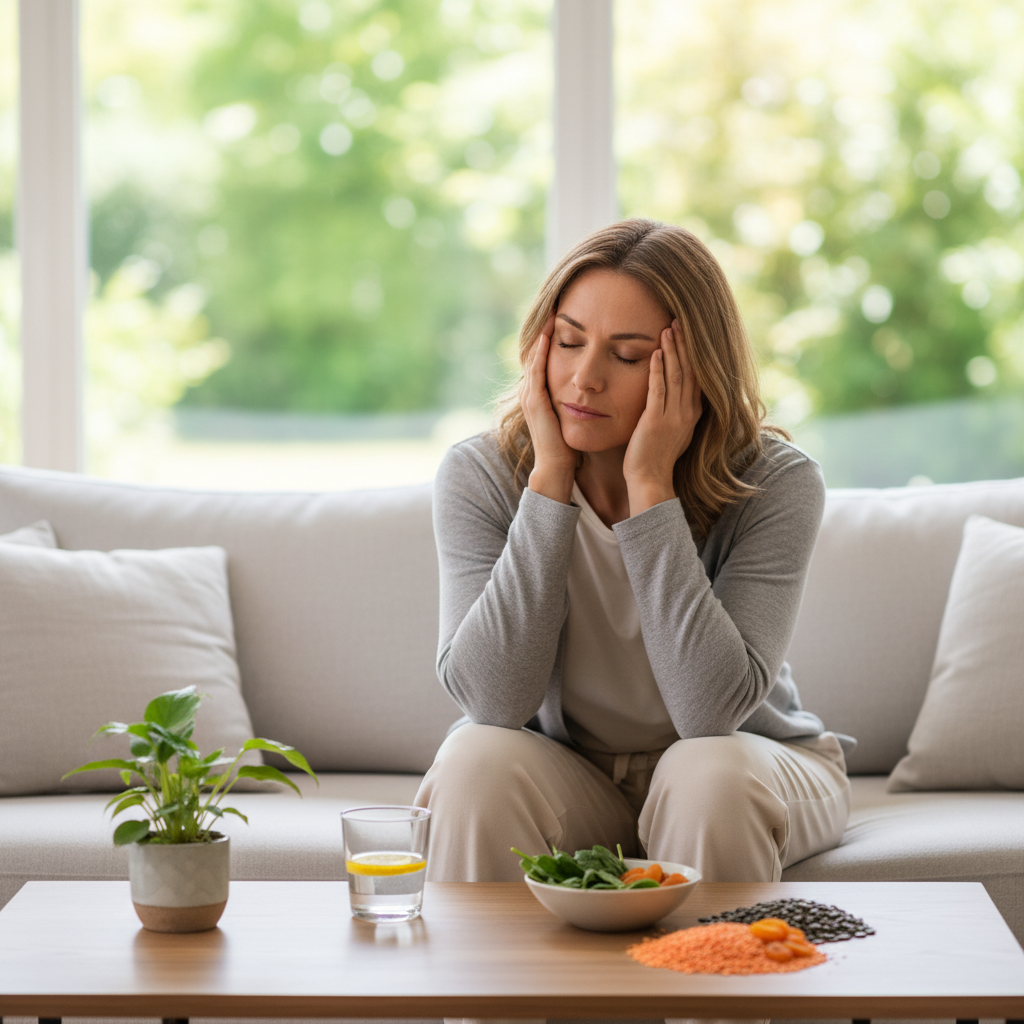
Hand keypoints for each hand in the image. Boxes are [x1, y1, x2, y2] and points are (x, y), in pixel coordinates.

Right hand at [520, 314, 574, 502]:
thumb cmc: (571, 446)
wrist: (558, 468)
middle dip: (544, 329)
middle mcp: (533, 392)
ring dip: (541, 334)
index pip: (546, 358)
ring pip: (535, 356)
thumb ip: (581, 399)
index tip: (564, 316)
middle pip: (537, 352)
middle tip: (553, 304)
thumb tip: (598, 387)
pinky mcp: (535, 401)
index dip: (552, 338)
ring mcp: (531, 396)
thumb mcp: (576, 415)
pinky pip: (537, 369)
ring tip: (550, 312)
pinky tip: (549, 335)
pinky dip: (541, 351)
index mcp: (543, 395)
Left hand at [623, 318, 702, 515]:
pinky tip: (655, 353)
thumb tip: (677, 394)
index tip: (688, 331)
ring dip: (672, 351)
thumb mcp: (674, 430)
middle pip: (690, 370)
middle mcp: (687, 412)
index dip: (693, 353)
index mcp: (692, 413)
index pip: (697, 375)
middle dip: (685, 344)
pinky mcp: (655, 421)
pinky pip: (658, 390)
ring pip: (676, 376)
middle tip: (680, 319)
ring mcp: (673, 417)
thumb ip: (677, 410)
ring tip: (668, 328)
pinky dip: (657, 370)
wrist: (650, 480)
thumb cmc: (656, 457)